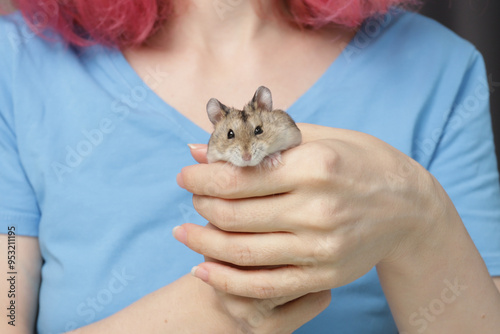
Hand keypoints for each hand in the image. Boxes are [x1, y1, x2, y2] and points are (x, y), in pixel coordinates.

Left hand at [175, 123, 441, 298]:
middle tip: (192, 198)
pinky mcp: (324, 274)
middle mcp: (318, 207)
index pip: (239, 175)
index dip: (202, 176)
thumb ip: (261, 141)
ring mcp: (322, 246)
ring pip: (242, 251)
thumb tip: (201, 145)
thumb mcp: (320, 138)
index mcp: (315, 165)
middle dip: (201, 205)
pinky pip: (264, 285)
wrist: (410, 207)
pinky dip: (227, 280)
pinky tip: (203, 270)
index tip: (186, 175)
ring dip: (203, 243)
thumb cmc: (362, 162)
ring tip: (184, 233)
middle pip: (235, 213)